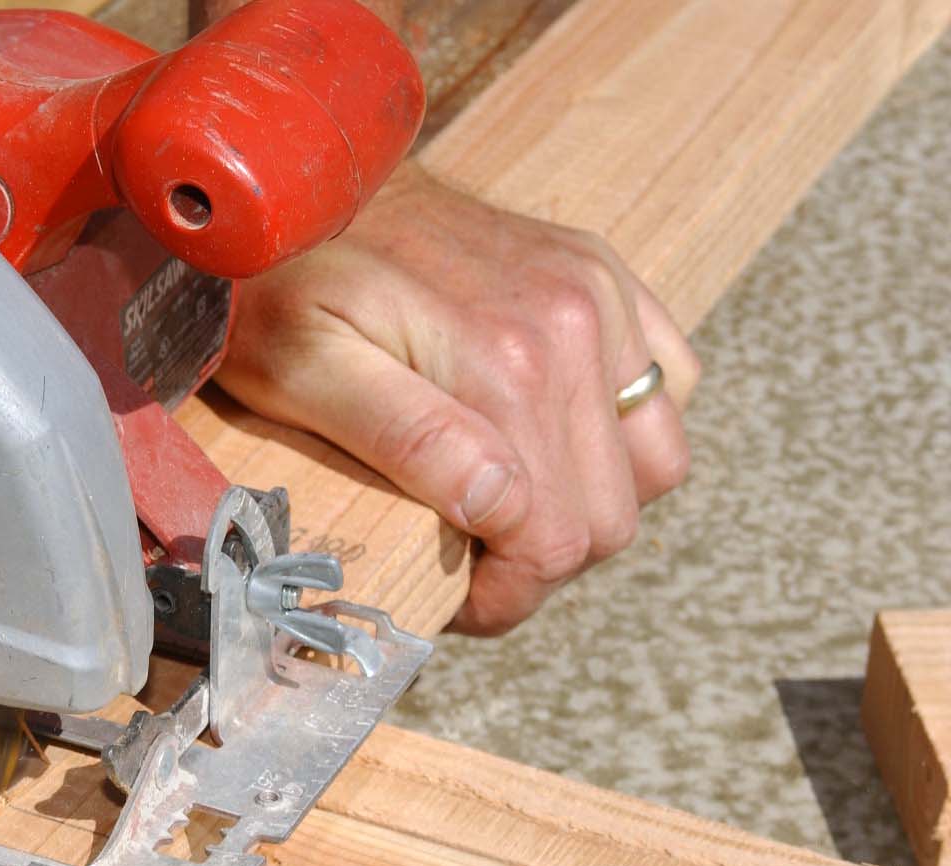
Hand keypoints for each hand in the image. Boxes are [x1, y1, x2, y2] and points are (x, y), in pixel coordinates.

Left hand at [217, 161, 699, 634]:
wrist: (303, 178)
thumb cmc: (280, 284)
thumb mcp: (301, 372)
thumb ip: (406, 439)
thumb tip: (502, 506)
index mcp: (504, 363)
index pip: (554, 538)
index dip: (508, 595)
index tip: (457, 601)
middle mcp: (576, 325)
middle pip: (611, 513)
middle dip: (544, 560)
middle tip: (472, 562)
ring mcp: (601, 293)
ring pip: (655, 460)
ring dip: (590, 502)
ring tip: (510, 507)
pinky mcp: (604, 273)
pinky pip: (670, 380)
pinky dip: (626, 429)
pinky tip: (551, 434)